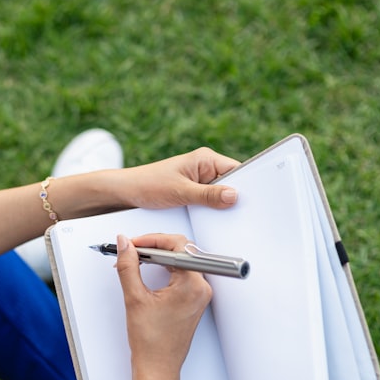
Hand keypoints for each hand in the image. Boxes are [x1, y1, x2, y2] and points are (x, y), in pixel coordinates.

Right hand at [114, 233, 212, 379]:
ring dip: (159, 257)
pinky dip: (165, 268)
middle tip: (133, 250)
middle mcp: (201, 288)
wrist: (158, 367)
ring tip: (137, 260)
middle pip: (181, 250)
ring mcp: (200, 294)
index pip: (177, 245)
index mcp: (192, 285)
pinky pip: (182, 273)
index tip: (134, 244)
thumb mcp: (135, 298)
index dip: (152, 239)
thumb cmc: (151, 342)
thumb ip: (128, 266)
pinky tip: (149, 271)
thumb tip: (124, 244)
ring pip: (181, 261)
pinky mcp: (194, 299)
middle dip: (155, 246)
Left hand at [121, 147, 240, 210]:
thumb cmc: (148, 185)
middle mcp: (205, 168)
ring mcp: (200, 181)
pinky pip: (210, 202)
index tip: (252, 202)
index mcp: (206, 159)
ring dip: (221, 207)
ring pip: (220, 195)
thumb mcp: (180, 192)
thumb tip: (234, 196)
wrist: (127, 193)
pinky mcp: (194, 192)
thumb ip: (208, 195)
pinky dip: (211, 211)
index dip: (246, 186)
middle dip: (233, 199)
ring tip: (222, 218)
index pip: (236, 170)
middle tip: (238, 214)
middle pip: (231, 184)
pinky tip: (211, 220)